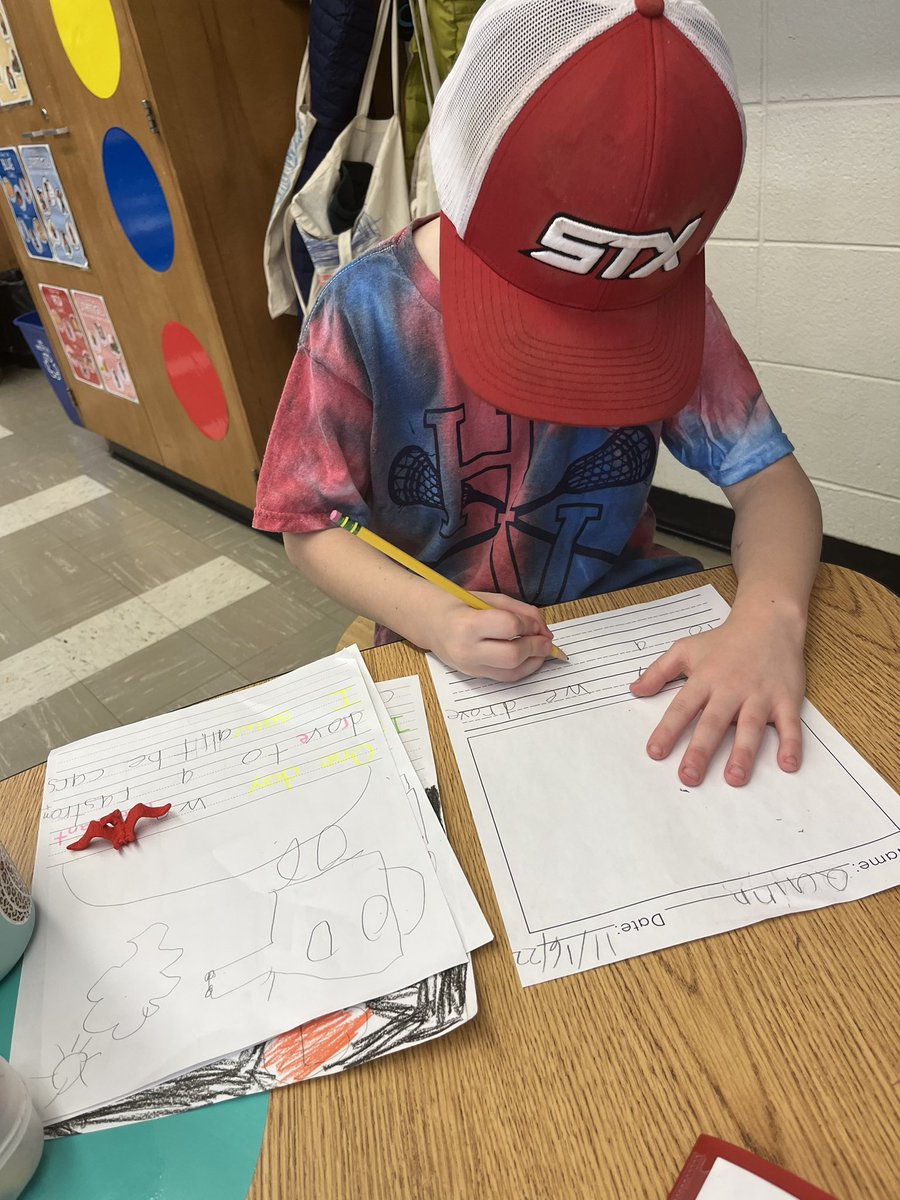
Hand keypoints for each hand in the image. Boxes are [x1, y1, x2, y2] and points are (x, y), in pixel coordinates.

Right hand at [425, 591, 554, 680]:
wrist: (431, 624)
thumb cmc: (460, 605)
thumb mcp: (489, 598)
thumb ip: (520, 611)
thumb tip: (544, 630)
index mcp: (468, 624)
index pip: (509, 627)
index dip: (530, 625)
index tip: (535, 623)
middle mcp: (467, 650)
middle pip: (512, 656)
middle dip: (536, 648)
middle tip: (546, 640)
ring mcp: (470, 667)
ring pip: (512, 672)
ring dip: (534, 661)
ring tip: (541, 648)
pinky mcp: (475, 676)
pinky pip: (506, 677)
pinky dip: (523, 668)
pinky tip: (530, 657)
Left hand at [628, 609, 806, 786]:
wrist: (768, 620)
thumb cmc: (724, 640)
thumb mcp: (685, 649)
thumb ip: (658, 671)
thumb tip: (634, 690)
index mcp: (705, 679)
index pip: (682, 708)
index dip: (667, 730)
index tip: (655, 753)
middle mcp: (731, 688)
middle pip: (713, 722)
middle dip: (700, 751)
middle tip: (689, 777)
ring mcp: (760, 694)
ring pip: (750, 726)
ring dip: (743, 753)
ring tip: (734, 778)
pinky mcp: (786, 698)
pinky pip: (790, 724)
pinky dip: (791, 743)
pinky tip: (788, 765)